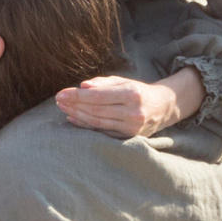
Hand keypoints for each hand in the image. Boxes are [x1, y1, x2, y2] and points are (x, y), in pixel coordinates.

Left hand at [55, 71, 201, 138]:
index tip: (61, 93)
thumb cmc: (139, 91)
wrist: (163, 108)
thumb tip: (83, 86)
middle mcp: (133, 113)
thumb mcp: (124, 81)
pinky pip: (102, 132)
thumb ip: (103, 83)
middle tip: (58, 100)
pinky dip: (86, 127)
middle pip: (96, 111)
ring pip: (98, 123)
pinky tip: (73, 120)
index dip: (78, 96)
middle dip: (74, 105)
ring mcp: (132, 128)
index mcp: (133, 94)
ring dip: (77, 116)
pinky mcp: (129, 138)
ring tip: (63, 108)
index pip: (99, 96)